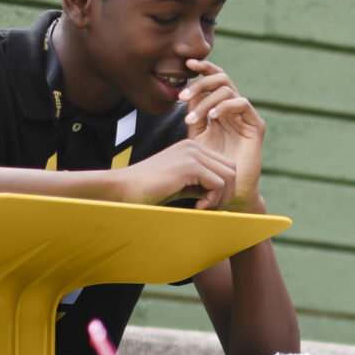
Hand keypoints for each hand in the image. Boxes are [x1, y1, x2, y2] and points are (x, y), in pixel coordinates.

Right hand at [121, 136, 241, 209]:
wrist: (123, 189)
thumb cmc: (148, 192)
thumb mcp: (181, 186)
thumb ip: (201, 186)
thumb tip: (224, 196)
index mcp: (191, 148)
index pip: (224, 165)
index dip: (222, 188)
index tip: (206, 203)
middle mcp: (193, 146)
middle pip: (232, 169)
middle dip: (227, 192)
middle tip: (209, 207)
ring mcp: (192, 153)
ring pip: (229, 176)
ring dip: (221, 197)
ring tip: (203, 208)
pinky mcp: (189, 165)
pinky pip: (218, 184)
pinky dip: (212, 200)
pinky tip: (196, 206)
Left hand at [177, 59, 265, 210]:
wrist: (227, 189)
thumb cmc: (210, 165)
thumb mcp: (196, 136)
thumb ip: (194, 114)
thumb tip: (186, 92)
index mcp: (220, 108)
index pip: (213, 80)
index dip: (202, 68)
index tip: (186, 64)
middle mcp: (234, 109)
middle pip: (221, 79)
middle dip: (201, 82)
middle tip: (183, 94)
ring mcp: (246, 116)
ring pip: (228, 90)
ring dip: (207, 100)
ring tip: (192, 117)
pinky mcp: (256, 126)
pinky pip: (242, 104)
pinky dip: (225, 106)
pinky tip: (212, 117)